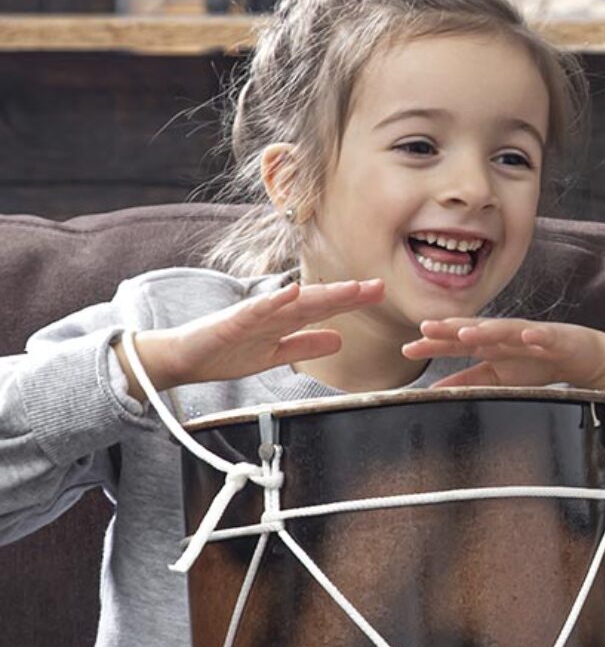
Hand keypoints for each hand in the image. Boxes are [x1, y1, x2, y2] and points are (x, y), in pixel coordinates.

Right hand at [117, 279, 385, 398]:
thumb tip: (339, 341)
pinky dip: (275, 302)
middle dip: (347, 294)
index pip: (324, 308)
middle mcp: (273, 313)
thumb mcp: (273, 355)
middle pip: (316, 301)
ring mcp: (253, 316)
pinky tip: (294, 291)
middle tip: (379, 286)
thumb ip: (304, 346)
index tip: (380, 292)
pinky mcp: (232, 322)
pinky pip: (256, 311)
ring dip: (322, 294)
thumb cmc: (224, 353)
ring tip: (350, 288)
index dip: (351, 301)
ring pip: (293, 303)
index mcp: (283, 321)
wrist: (182, 359)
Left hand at [401, 318, 604, 401]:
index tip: (409, 347)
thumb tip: (436, 392)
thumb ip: (469, 381)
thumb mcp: (499, 378)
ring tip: (468, 333)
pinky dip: (536, 335)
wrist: (583, 355)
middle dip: (452, 328)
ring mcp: (530, 335)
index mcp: (490, 346)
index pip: (457, 343)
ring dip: (487, 330)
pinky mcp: (556, 338)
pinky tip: (526, 335)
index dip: (434, 344)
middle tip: (427, 328)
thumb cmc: (539, 363)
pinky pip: (545, 336)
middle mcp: (505, 336)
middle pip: (475, 330)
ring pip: (505, 330)